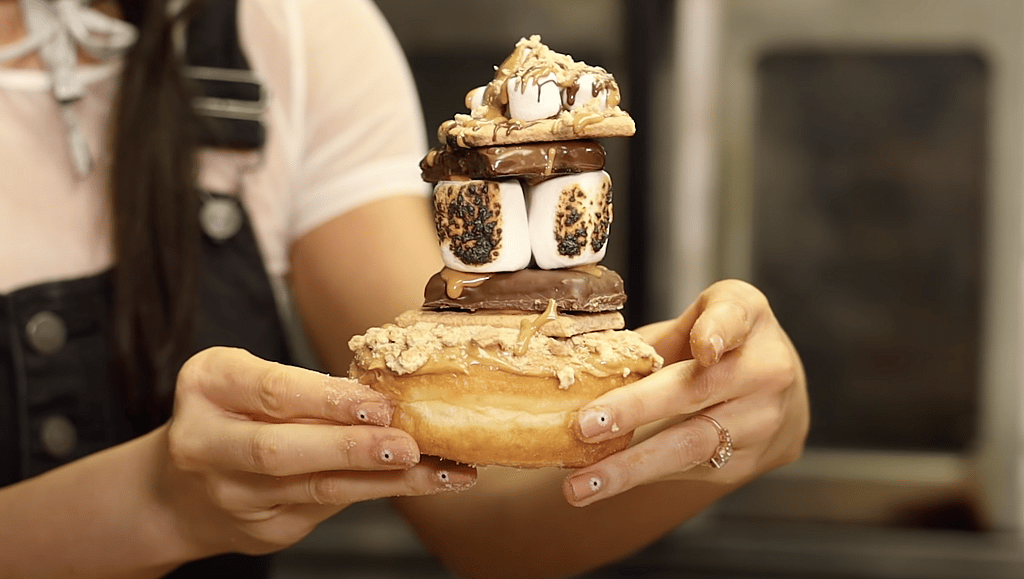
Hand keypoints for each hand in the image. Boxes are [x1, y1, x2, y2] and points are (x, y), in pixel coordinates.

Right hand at [156, 347, 475, 556]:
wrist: (178, 491)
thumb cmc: (230, 413)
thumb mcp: (246, 378)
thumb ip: (301, 384)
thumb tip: (386, 387)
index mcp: (206, 386)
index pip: (270, 392)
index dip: (325, 398)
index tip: (376, 402)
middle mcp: (207, 444)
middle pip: (282, 451)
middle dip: (352, 448)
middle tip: (407, 444)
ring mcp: (232, 496)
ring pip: (316, 489)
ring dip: (385, 480)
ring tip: (439, 470)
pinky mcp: (262, 530)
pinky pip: (328, 509)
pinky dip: (378, 493)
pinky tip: (421, 483)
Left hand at [563, 279, 808, 505]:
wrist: (777, 392)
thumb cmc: (724, 344)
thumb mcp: (697, 317)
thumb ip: (657, 338)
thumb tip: (588, 368)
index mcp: (747, 317)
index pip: (734, 319)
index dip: (719, 331)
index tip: (704, 345)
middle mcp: (765, 370)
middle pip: (696, 390)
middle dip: (636, 409)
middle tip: (585, 425)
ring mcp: (761, 421)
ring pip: (689, 445)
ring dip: (629, 467)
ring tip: (582, 484)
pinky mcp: (746, 461)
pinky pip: (685, 469)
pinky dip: (638, 476)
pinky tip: (599, 484)